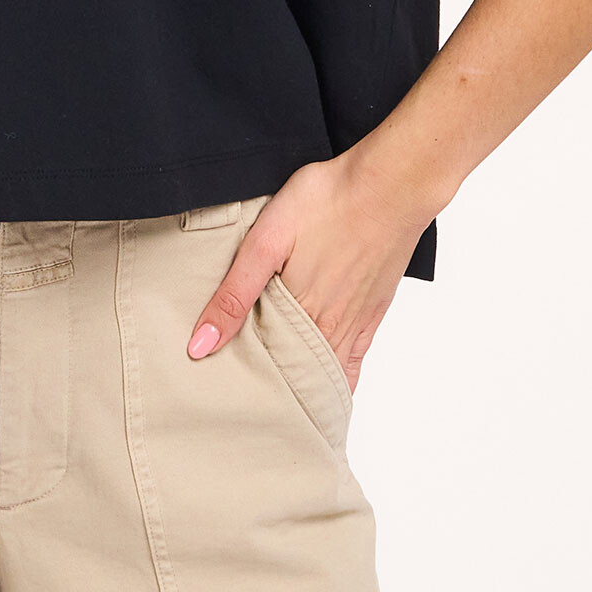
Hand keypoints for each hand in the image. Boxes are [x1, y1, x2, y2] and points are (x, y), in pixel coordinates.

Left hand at [184, 151, 430, 396]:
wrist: (390, 184)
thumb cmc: (328, 202)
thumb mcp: (265, 240)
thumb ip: (234, 293)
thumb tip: (201, 344)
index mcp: (298, 315)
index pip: (266, 369)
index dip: (244, 384)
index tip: (224, 398)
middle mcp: (329, 328)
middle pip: (295, 375)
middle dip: (271, 391)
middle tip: (246, 407)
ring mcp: (356, 321)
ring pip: (326, 372)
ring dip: (303, 387)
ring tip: (279, 401)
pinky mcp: (374, 309)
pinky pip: (356, 360)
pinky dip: (340, 379)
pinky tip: (330, 387)